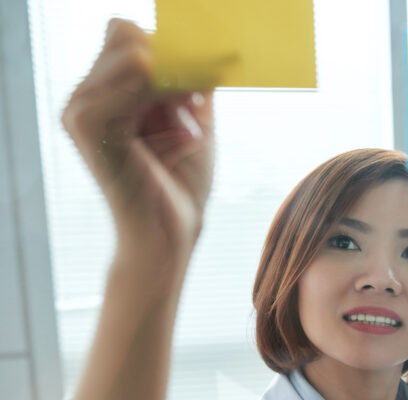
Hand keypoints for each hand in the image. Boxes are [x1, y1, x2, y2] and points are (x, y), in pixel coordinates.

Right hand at [62, 19, 213, 275]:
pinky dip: (169, 105)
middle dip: (172, 65)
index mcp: (103, 93)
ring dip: (175, 89)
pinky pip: (135, 81)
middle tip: (191, 110)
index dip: (168, 49)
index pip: (126, 33)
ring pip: (136, 54)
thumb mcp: (194, 121)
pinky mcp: (90, 126)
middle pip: (127, 36)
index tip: (196, 91)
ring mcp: (81, 109)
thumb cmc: (180, 184)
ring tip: (184, 135)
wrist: (170, 236)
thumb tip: (204, 45)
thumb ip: (192, 81)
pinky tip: (179, 141)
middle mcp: (84, 96)